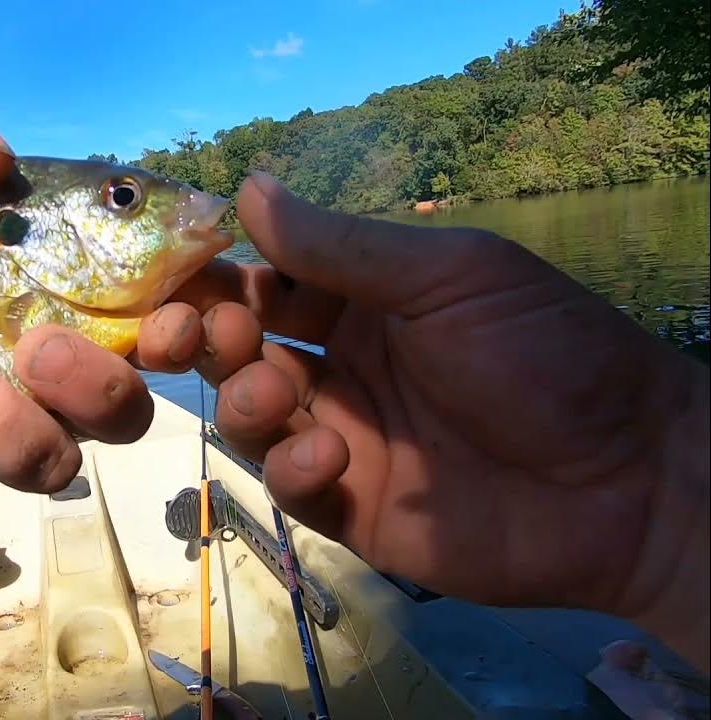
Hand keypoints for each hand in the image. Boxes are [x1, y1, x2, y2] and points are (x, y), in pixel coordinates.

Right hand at [157, 172, 708, 671]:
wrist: (630, 479)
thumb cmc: (545, 355)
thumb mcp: (448, 279)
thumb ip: (342, 247)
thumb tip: (246, 187)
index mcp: (366, 303)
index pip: (266, 281)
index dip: (215, 277)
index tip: (173, 274)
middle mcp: (343, 365)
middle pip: (238, 347)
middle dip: (204, 336)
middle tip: (195, 335)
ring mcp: (343, 438)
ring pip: (250, 414)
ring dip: (242, 397)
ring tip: (272, 391)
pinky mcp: (350, 507)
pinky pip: (288, 484)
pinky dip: (289, 466)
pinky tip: (328, 454)